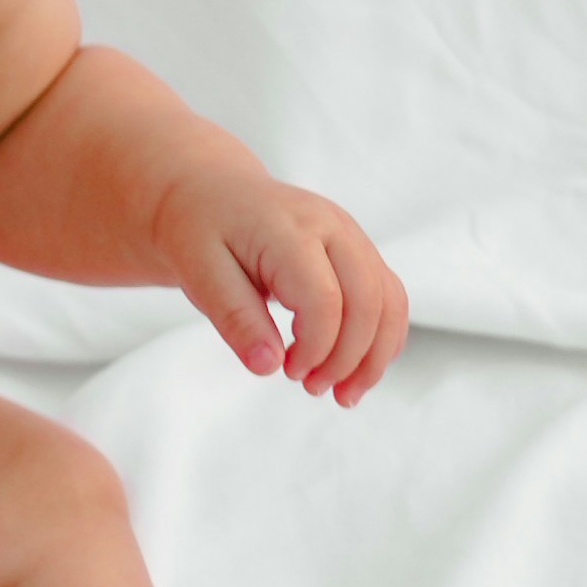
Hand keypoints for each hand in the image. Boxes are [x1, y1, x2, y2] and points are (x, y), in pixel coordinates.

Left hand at [156, 168, 407, 403]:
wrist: (208, 192)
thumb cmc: (199, 231)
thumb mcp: (197, 273)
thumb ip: (235, 318)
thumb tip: (269, 368)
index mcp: (289, 229)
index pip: (325, 299)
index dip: (316, 347)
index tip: (289, 373)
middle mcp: (332, 226)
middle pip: (368, 302)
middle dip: (350, 358)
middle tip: (314, 390)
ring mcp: (351, 235)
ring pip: (389, 300)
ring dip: (375, 355)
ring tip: (343, 395)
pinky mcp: (357, 249)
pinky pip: (387, 296)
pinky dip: (380, 337)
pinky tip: (355, 370)